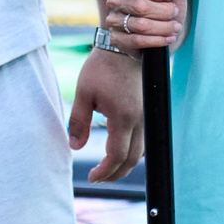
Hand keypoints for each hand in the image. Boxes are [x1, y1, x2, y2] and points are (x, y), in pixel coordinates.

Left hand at [69, 50, 144, 181]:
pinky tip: (120, 150)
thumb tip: (74, 147)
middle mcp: (140, 119)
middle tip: (99, 178)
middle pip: (132, 159)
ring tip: (108, 168)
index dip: (105, 171)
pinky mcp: (149, 110)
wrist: (126, 45)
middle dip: (115, 173)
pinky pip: (145, 139)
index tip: (92, 177)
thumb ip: (79, 121)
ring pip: (141, 151)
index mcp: (123, 117)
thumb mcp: (84, 93)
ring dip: (125, 163)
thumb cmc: (102, 67)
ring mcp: (146, 115)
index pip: (116, 156)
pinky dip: (133, 151)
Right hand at [103, 0, 187, 51]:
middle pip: (141, 6)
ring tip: (175, 27)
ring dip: (164, 27)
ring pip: (141, 25)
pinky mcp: (116, 39)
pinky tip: (168, 38)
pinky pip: (138, 41)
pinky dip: (157, 41)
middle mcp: (115, 1)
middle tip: (175, 13)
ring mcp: (113, 21)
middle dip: (165, 11)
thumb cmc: (166, 6)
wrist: (163, 31)